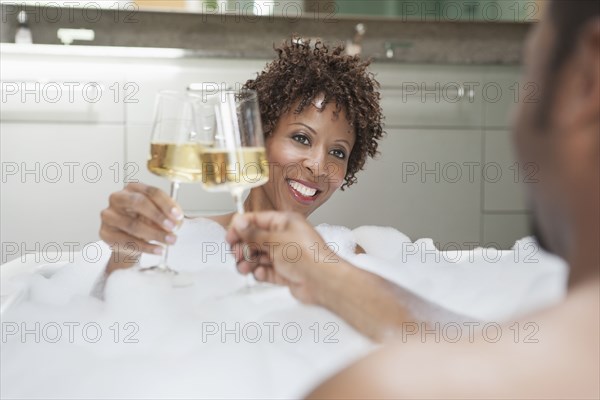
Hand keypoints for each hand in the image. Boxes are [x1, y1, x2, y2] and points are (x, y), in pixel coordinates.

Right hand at [99, 183, 182, 264]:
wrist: (129, 242)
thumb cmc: (144, 222)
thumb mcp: (158, 215)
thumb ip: (168, 214)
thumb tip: (177, 220)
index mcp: (133, 188)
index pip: (151, 191)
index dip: (166, 204)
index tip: (178, 216)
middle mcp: (118, 198)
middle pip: (138, 202)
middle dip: (158, 216)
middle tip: (172, 227)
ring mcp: (109, 215)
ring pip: (133, 225)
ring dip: (155, 234)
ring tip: (170, 241)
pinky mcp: (105, 233)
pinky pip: (127, 242)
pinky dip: (146, 247)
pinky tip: (158, 250)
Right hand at [226, 211, 340, 304]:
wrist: (322, 280)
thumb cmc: (307, 255)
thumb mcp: (275, 240)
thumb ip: (254, 233)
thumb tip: (239, 222)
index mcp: (284, 222)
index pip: (257, 220)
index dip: (241, 227)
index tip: (230, 236)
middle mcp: (284, 237)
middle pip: (255, 239)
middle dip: (244, 247)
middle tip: (237, 254)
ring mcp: (284, 255)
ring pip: (259, 256)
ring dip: (249, 262)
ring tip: (245, 267)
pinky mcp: (285, 272)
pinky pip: (266, 271)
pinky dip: (261, 273)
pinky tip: (261, 273)